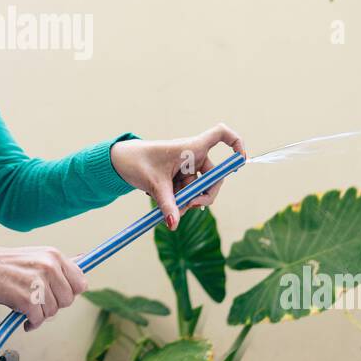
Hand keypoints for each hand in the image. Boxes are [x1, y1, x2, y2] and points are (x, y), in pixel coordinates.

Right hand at [0, 245, 89, 331]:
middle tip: (38, 302)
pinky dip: (31, 323)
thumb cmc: (4, 264)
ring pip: (53, 312)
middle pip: (68, 300)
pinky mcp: (27, 299)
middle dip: (53, 305)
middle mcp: (49, 267)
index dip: (69, 293)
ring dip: (40, 314)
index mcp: (54, 256)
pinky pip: (38, 320)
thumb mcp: (36, 256)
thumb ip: (57, 265)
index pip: (80, 283)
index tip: (57, 295)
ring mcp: (39, 283)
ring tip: (27, 306)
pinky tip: (23, 317)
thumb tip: (85, 260)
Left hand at [109, 123, 247, 230]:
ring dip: (187, 200)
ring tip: (167, 205)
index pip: (221, 135)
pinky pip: (187, 192)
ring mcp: (187, 167)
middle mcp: (193, 155)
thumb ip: (168, 205)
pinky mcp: (180, 178)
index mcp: (192, 147)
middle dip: (204, 194)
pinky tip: (162, 200)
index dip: (236, 142)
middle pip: (214, 176)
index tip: (240, 159)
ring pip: (199, 189)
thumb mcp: (155, 185)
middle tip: (191, 206)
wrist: (120, 163)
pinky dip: (178, 200)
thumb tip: (174, 224)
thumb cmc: (137, 162)